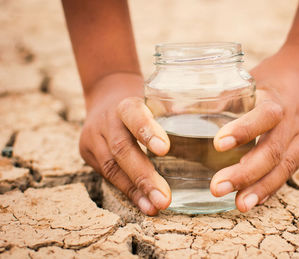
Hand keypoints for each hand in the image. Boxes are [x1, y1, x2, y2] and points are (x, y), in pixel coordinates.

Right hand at [79, 73, 170, 214]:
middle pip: (121, 149)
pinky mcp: (88, 153)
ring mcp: (94, 138)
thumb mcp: (155, 98)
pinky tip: (145, 205)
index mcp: (125, 103)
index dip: (146, 131)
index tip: (165, 149)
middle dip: (143, 176)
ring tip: (155, 207)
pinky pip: (108, 176)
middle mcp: (106, 120)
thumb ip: (175, 113)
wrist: (106, 96)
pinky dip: (129, 192)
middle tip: (165, 198)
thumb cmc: (142, 102)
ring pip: (112, 168)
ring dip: (136, 191)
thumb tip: (207, 132)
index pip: (133, 114)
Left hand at [210, 45, 298, 211]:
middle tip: (217, 187)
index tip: (218, 144)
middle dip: (245, 173)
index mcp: (277, 100)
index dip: (243, 130)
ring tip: (239, 205)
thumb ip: (222, 96)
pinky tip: (253, 200)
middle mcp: (292, 122)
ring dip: (260, 189)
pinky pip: (287, 173)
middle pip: (272, 152)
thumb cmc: (272, 76)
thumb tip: (177, 110)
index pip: (264, 116)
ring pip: (283, 168)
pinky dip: (270, 188)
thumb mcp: (249, 79)